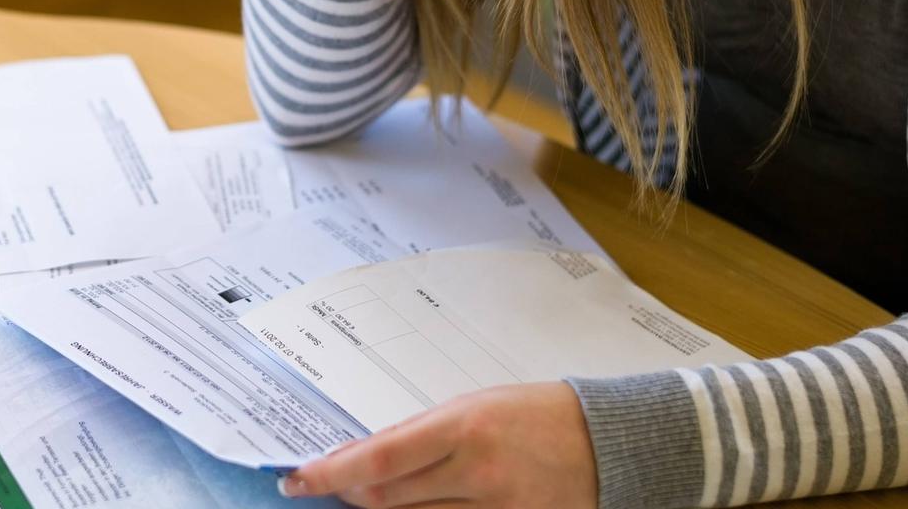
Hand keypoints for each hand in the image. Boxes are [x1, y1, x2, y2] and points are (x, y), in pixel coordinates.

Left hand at [279, 383, 599, 508]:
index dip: (329, 473)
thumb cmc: (538, 415)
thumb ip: (422, 435)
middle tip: (321, 486)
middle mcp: (476, 473)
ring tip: (364, 497)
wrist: (610, 443)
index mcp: (464, 427)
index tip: (297, 478)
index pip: (378, 459)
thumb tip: (368, 458)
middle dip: (346, 494)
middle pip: (386, 499)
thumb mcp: (474, 408)